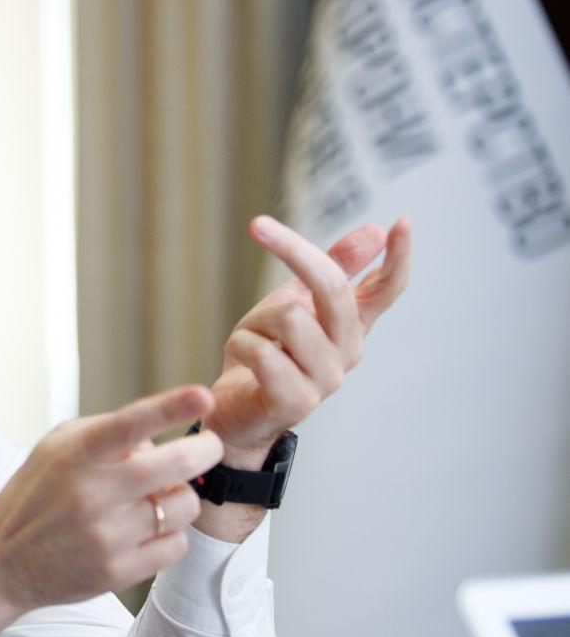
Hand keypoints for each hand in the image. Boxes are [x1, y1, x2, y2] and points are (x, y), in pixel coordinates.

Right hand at [0, 385, 223, 636]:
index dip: (171, 407)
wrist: (2, 561)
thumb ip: (106, 431)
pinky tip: (147, 530)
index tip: (204, 396)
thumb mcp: (57, 447)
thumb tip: (159, 439)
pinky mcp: (118, 572)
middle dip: (205, 450)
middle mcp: (93, 493)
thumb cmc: (35, 494)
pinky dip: (170, 533)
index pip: (131, 424)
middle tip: (209, 446)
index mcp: (77, 454)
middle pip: (175, 466)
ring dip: (180, 497)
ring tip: (159, 497)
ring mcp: (107, 535)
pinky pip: (176, 545)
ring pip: (184, 505)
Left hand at [204, 215, 412, 464]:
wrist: (234, 413)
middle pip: (332, 288)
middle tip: (258, 226)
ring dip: (255, 321)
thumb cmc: (265, 355)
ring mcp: (325, 379)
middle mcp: (347, 351)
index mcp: (351, 326)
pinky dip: (241, 345)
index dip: (398, 258)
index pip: (387, 290)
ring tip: (249, 341)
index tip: (403, 223)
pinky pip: (264, 351)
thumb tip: (374, 231)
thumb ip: (333, 271)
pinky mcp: (296, 401)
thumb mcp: (295, 303)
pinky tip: (239, 359)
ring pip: (290, 316)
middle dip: (292, 250)